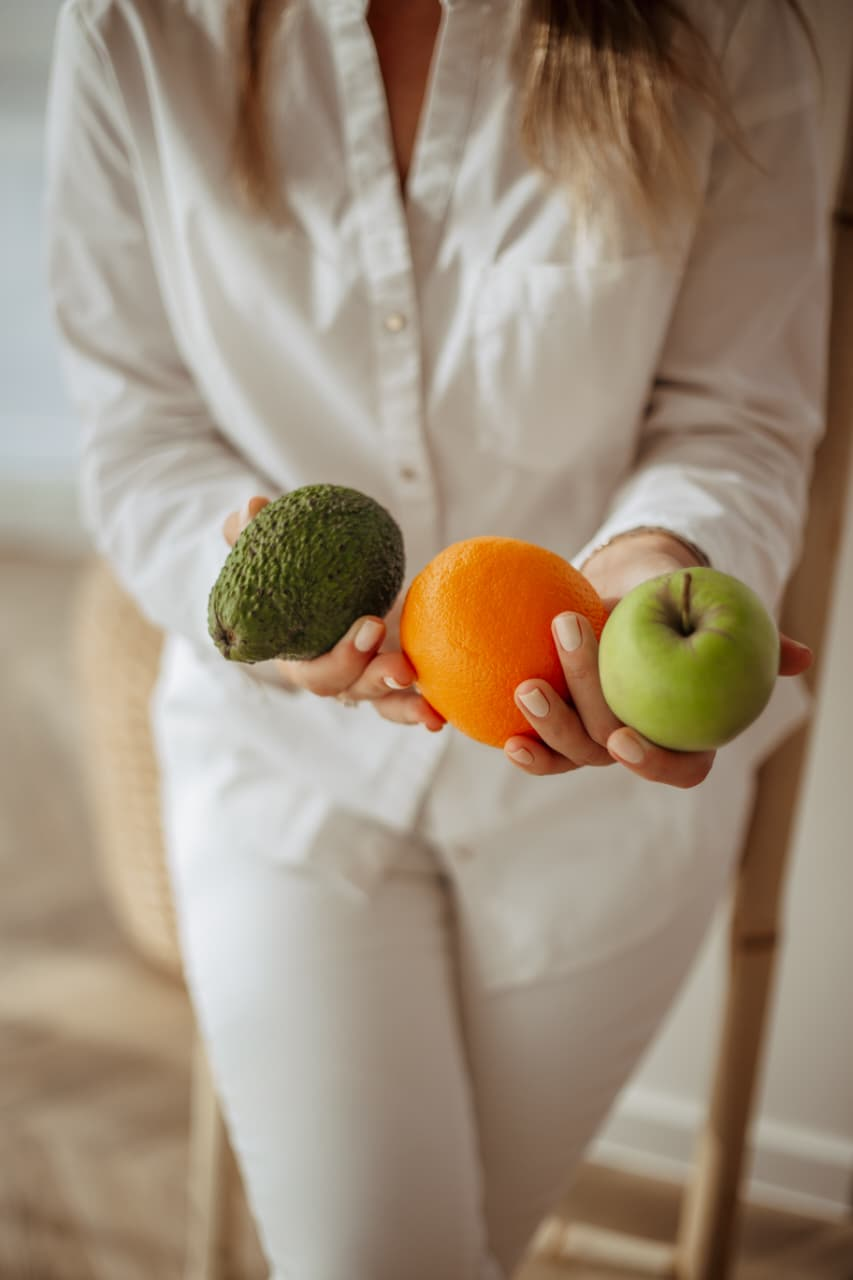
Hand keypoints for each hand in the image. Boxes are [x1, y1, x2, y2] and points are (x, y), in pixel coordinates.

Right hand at [223, 497, 444, 730]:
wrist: (325, 574)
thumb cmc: (292, 565)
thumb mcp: (271, 547)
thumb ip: (251, 531)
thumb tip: (252, 507)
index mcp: (297, 655)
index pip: (313, 672)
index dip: (341, 657)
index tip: (371, 623)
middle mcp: (331, 674)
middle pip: (350, 690)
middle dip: (375, 678)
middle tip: (403, 663)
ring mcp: (364, 679)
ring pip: (381, 702)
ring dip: (403, 707)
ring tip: (428, 708)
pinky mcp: (393, 675)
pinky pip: (406, 699)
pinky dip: (423, 710)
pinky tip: (442, 716)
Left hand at [503, 531, 811, 788]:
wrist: (631, 594)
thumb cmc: (679, 608)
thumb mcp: (717, 618)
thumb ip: (757, 642)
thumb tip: (800, 658)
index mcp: (685, 736)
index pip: (678, 769)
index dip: (651, 764)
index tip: (623, 739)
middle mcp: (638, 745)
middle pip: (606, 749)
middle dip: (573, 719)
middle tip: (543, 682)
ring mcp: (594, 738)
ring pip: (569, 751)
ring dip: (542, 726)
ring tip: (522, 688)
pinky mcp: (558, 723)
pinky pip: (539, 742)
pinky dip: (521, 741)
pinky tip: (495, 730)